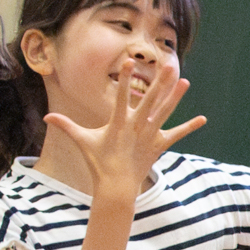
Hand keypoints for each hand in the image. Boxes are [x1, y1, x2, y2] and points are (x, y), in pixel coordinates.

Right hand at [43, 56, 206, 201]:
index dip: (124, 79)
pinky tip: (202, 119)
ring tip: (185, 80)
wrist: (116, 188)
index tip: (128, 61)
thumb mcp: (82, 143)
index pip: (121, 96)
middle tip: (168, 65)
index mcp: (118, 124)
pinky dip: (189, 127)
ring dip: (175, 97)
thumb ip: (66, 126)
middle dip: (159, 83)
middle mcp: (136, 127)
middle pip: (150, 101)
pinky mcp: (158, 146)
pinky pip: (176, 135)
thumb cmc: (98, 164)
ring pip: (165, 113)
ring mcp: (149, 136)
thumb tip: (46, 118)